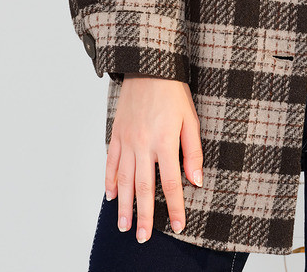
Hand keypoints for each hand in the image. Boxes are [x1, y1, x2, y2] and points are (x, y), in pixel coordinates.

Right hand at [105, 75, 203, 242]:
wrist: (149, 67)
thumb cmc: (173, 93)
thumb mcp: (190, 120)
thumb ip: (193, 152)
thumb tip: (196, 181)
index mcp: (165, 141)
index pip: (172, 182)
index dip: (176, 206)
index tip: (178, 225)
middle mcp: (143, 144)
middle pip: (144, 188)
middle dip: (144, 215)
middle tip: (143, 238)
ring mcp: (127, 140)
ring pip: (125, 180)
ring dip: (125, 206)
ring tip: (125, 226)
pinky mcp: (117, 134)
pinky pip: (111, 162)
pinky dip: (110, 181)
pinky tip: (112, 196)